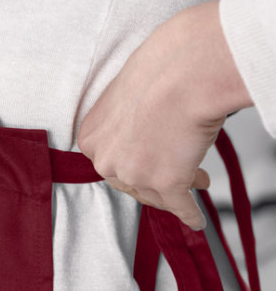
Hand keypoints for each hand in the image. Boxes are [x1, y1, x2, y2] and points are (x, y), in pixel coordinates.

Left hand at [77, 0, 253, 229]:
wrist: (182, 71)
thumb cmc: (158, 71)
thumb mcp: (126, 95)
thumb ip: (126, 119)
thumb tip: (143, 125)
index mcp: (91, 138)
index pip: (110, 161)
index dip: (133, 163)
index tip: (148, 162)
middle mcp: (106, 160)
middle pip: (129, 181)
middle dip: (154, 177)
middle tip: (176, 171)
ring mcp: (135, 174)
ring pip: (155, 194)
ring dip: (177, 189)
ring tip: (198, 180)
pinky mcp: (166, 184)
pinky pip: (180, 206)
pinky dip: (189, 214)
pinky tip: (196, 220)